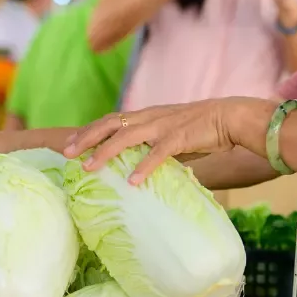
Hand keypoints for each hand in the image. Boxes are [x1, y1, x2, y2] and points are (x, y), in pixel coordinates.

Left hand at [63, 99, 241, 184]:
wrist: (230, 117)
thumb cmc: (202, 128)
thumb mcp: (171, 134)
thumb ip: (153, 144)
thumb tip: (136, 165)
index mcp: (149, 115)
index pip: (112, 120)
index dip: (89, 130)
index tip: (69, 144)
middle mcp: (151, 117)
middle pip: (111, 123)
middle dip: (87, 137)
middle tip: (66, 153)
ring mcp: (164, 125)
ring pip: (128, 136)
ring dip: (106, 151)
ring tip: (89, 167)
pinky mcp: (181, 136)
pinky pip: (158, 152)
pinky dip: (144, 166)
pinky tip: (132, 181)